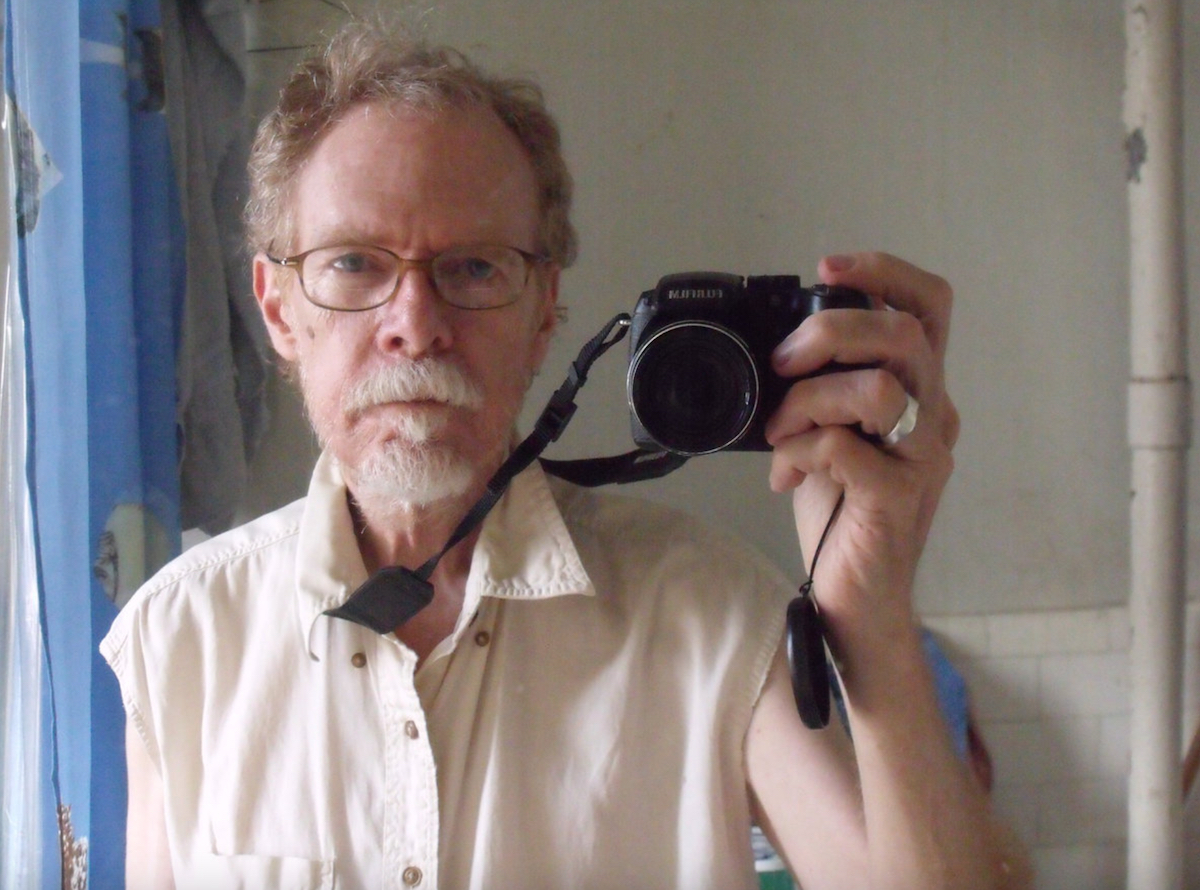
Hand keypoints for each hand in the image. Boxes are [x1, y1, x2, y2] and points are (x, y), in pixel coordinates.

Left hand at [764, 252, 958, 669]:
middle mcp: (934, 417)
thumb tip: (775, 349)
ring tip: (779, 430)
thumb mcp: (828, 433)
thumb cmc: (840, 513)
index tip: (827, 266)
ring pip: (878, 389)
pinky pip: (846, 448)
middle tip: (784, 361)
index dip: (885, 271)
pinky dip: (800, 450)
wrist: (853, 597)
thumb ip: (820, 388)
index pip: (930, 307)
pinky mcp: (899, 498)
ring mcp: (923, 458)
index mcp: (918, 392)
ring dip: (809, 399)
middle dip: (831, 331)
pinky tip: (784, 473)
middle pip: (905, 334)